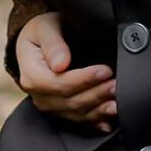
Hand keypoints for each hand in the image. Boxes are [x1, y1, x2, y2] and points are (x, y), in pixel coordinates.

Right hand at [14, 12, 116, 130]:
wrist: (37, 41)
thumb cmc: (43, 31)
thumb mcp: (45, 28)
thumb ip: (53, 44)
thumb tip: (61, 64)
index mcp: (32, 76)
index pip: (60, 83)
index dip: (84, 80)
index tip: (104, 70)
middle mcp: (39, 96)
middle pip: (71, 102)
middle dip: (96, 94)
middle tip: (117, 85)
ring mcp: (50, 106)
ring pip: (77, 114)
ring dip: (99, 110)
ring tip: (118, 104)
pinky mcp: (61, 111)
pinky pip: (79, 120)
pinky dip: (95, 122)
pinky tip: (109, 123)